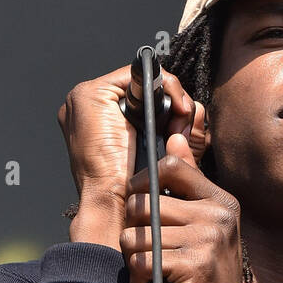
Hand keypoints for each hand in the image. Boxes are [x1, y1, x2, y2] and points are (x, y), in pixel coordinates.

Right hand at [57, 65, 206, 246]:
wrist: (114, 207)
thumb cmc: (134, 196)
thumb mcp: (166, 161)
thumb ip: (181, 136)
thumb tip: (196, 111)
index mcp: (103, 128)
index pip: (144, 105)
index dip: (170, 112)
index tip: (188, 128)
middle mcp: (90, 112)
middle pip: (144, 93)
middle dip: (174, 106)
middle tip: (188, 126)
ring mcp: (85, 101)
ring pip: (143, 82)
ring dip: (172, 98)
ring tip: (182, 122)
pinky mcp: (90, 94)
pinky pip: (138, 75)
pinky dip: (165, 86)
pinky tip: (177, 106)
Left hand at [121, 152, 263, 282]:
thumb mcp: (204, 230)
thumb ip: (188, 185)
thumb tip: (174, 136)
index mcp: (221, 202)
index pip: (171, 166)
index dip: (143, 184)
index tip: (142, 209)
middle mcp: (218, 217)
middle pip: (144, 203)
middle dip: (134, 232)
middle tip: (148, 256)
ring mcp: (207, 240)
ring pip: (137, 235)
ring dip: (134, 260)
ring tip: (151, 275)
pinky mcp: (193, 266)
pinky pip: (140, 261)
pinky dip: (137, 280)